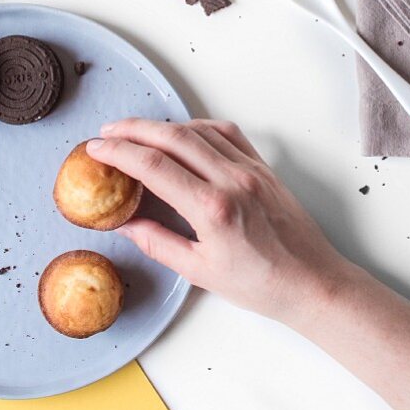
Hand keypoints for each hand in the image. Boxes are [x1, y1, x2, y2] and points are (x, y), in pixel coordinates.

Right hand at [86, 118, 351, 322]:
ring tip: (138, 132)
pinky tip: (183, 135)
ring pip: (199, 129)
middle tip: (109, 131)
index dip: (120, 152)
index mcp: (213, 209)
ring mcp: (251, 170)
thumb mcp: (200, 272)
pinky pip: (226, 134)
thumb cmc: (262, 284)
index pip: (155, 166)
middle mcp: (233, 180)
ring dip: (164, 126)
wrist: (312, 282)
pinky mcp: (264, 168)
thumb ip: (158, 243)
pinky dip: (198, 127)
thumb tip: (125, 224)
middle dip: (135, 129)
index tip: (97, 149)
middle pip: (173, 137)